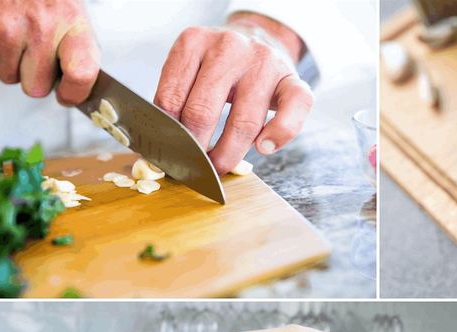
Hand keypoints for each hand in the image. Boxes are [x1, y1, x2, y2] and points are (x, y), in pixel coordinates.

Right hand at [0, 0, 100, 105]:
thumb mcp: (67, 2)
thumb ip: (73, 41)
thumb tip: (75, 79)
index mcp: (70, 19)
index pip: (82, 74)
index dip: (75, 92)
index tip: (69, 94)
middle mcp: (38, 27)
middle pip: (36, 87)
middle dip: (33, 75)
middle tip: (32, 50)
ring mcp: (2, 30)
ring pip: (6, 75)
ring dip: (9, 59)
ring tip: (12, 27)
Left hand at [154, 13, 313, 174]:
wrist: (258, 39)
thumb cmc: (218, 66)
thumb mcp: (189, 69)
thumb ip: (175, 99)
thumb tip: (162, 147)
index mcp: (193, 42)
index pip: (170, 97)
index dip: (166, 134)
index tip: (167, 155)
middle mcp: (228, 47)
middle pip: (203, 111)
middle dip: (194, 148)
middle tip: (191, 166)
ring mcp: (263, 61)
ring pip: (244, 121)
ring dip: (228, 154)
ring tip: (218, 167)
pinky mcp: (291, 77)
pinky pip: (294, 108)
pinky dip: (279, 134)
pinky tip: (264, 148)